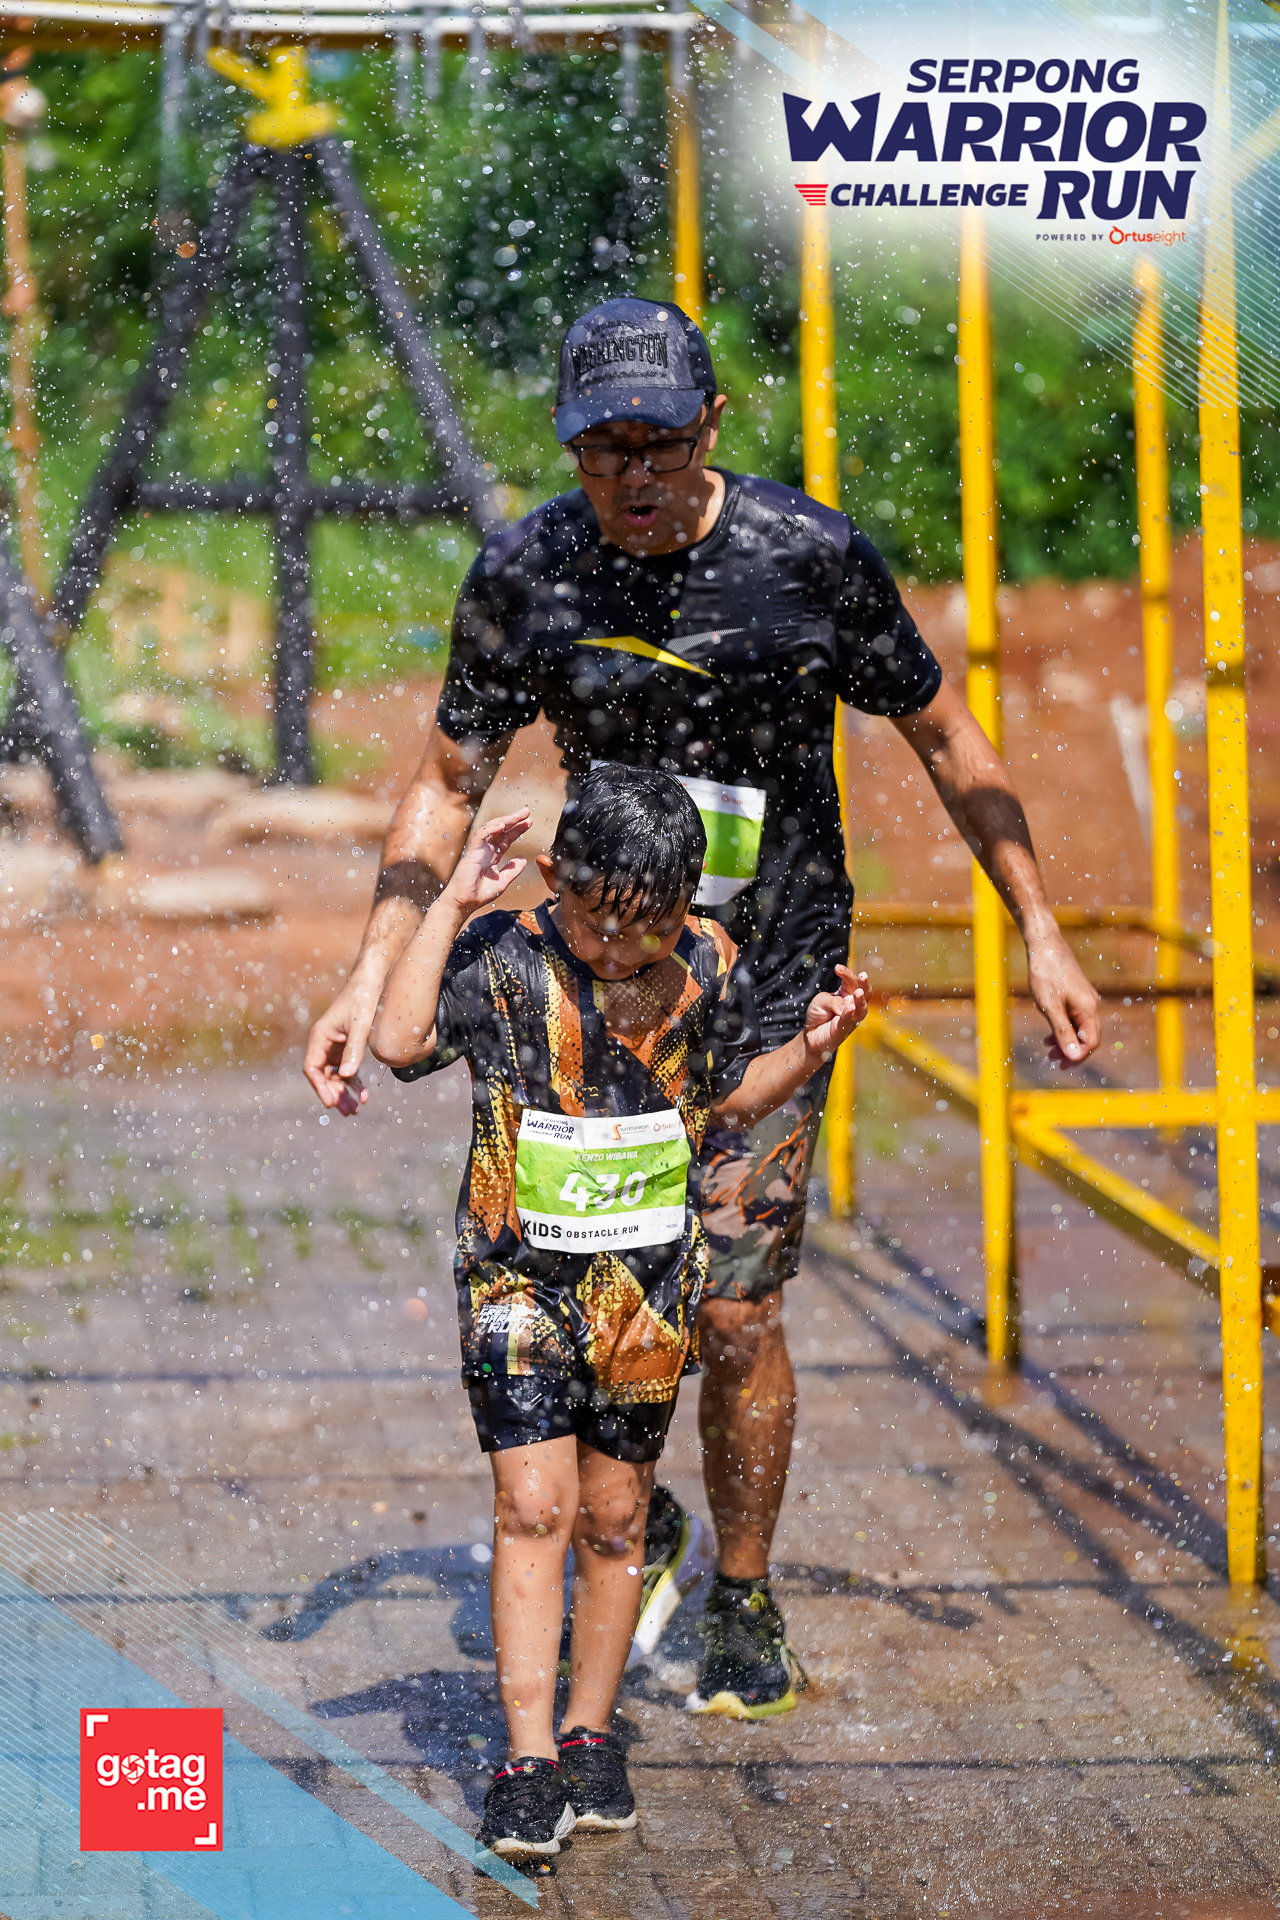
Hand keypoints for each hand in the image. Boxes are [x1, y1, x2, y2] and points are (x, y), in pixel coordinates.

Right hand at [304, 977, 373, 1113]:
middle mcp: (324, 1042)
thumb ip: (354, 1050)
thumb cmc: (364, 998)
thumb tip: (347, 1076)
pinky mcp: (347, 1045)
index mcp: (320, 1036)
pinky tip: (363, 1094)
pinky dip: (353, 1082)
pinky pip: (347, 1068)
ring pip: (335, 1075)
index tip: (331, 1102)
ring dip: (344, 1092)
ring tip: (355, 1110)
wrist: (373, 980)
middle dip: (334, 1094)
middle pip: (323, 1075)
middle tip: (348, 1112)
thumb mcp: (361, 1025)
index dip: (320, 1087)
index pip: (312, 1068)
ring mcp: (335, 1045)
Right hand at [442, 808, 529, 915]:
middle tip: (526, 812)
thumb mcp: (503, 881)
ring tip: (518, 815)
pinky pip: (480, 836)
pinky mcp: (472, 852)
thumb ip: (513, 870)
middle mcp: (485, 850)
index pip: (506, 838)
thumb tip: (523, 858)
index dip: (517, 830)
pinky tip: (502, 826)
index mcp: (492, 855)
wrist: (464, 902)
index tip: (529, 822)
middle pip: (500, 830)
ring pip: (491, 829)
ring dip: (505, 820)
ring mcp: (478, 850)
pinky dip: (490, 829)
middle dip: (513, 820)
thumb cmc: (479, 893)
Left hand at [804, 966, 869, 1061]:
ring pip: (861, 1008)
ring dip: (861, 1000)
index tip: (838, 968)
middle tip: (863, 976)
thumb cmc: (818, 1014)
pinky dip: (849, 1014)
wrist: (811, 1034)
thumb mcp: (820, 1000)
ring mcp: (851, 1018)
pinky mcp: (844, 1029)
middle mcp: (852, 1004)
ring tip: (858, 993)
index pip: (851, 981)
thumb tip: (846, 1005)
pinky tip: (849, 1008)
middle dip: (865, 984)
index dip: (846, 973)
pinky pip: (848, 1021)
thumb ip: (832, 1000)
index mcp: (846, 994)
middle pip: (864, 993)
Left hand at [1027, 928, 1100, 1066]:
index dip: (1078, 1056)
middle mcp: (1091, 1004)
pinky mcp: (1076, 993)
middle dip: (1071, 1051)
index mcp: (1088, 1009)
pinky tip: (1049, 1033)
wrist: (1044, 944)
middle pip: (1087, 1036)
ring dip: (1066, 1040)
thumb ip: (1062, 1032)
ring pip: (1080, 1027)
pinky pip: (1074, 1017)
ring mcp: (1084, 998)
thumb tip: (1074, 1057)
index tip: (1061, 1065)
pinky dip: (1064, 1028)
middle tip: (1052, 1060)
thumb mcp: (1050, 1007)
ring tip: (1048, 1049)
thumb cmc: (1045, 974)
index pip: (1091, 1042)